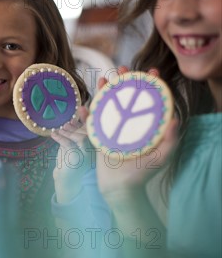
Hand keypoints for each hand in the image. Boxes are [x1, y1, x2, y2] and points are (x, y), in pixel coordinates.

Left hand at [51, 106, 91, 202]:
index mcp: (97, 148)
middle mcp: (96, 152)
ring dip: (68, 132)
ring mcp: (88, 155)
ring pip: (80, 138)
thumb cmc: (70, 163)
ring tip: (59, 130)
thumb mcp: (73, 147)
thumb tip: (71, 121)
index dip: (85, 123)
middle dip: (76, 127)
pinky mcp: (77, 158)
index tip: (75, 118)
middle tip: (65, 124)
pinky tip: (54, 135)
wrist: (66, 180)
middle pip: (88, 133)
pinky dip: (60, 137)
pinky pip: (69, 144)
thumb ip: (74, 135)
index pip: (93, 132)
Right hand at [93, 67, 178, 202]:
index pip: (149, 100)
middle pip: (126, 97)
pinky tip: (83, 107)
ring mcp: (112, 128)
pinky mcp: (98, 135)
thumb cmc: (142, 174)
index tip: (152, 72)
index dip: (151, 84)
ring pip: (107, 104)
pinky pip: (91, 122)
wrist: (120, 188)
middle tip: (122, 68)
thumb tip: (174, 119)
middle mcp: (129, 124)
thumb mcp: (161, 157)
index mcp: (144, 125)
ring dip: (104, 90)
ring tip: (102, 79)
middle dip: (123, 81)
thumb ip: (170, 140)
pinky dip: (86, 114)